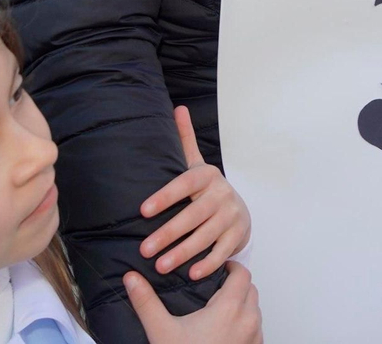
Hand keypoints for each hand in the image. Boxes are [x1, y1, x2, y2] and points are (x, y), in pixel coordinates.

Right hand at [124, 261, 262, 343]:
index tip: (217, 270)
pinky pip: (256, 328)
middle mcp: (248, 320)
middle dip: (235, 285)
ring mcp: (254, 336)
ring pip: (255, 309)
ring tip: (219, 310)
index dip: (231, 268)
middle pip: (250, 289)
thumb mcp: (161, 330)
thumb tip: (131, 278)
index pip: (242, 274)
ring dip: (242, 305)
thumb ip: (146, 302)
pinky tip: (226, 330)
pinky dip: (245, 324)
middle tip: (215, 290)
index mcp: (229, 308)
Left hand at [139, 106, 251, 279]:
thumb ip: (184, 140)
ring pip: (207, 235)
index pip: (185, 183)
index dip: (165, 196)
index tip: (142, 211)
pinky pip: (222, 251)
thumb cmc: (206, 190)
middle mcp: (222, 194)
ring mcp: (232, 215)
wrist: (239, 210)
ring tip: (160, 266)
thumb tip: (178, 108)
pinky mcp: (238, 235)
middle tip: (144, 249)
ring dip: (183, 252)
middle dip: (168, 233)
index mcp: (208, 176)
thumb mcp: (196, 165)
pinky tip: (190, 274)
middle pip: (194, 215)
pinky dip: (208, 263)